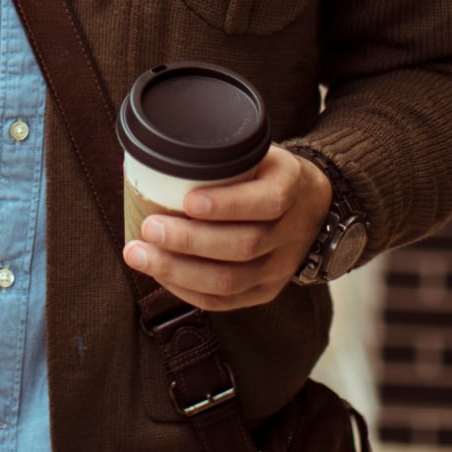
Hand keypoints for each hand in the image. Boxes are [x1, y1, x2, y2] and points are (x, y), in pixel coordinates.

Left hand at [121, 147, 330, 312]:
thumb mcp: (257, 150)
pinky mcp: (266, 291)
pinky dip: (187, 290)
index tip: (188, 200)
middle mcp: (289, 232)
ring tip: (140, 255)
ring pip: (231, 280)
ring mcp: (280, 267)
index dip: (226, 204)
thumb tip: (156, 154)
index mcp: (289, 187)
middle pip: (243, 245)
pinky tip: (160, 274)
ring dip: (178, 270)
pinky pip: (225, 300)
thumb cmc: (266, 173)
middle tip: (149, 228)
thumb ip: (221, 154)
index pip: (267, 201)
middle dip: (188, 240)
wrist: (311, 206)